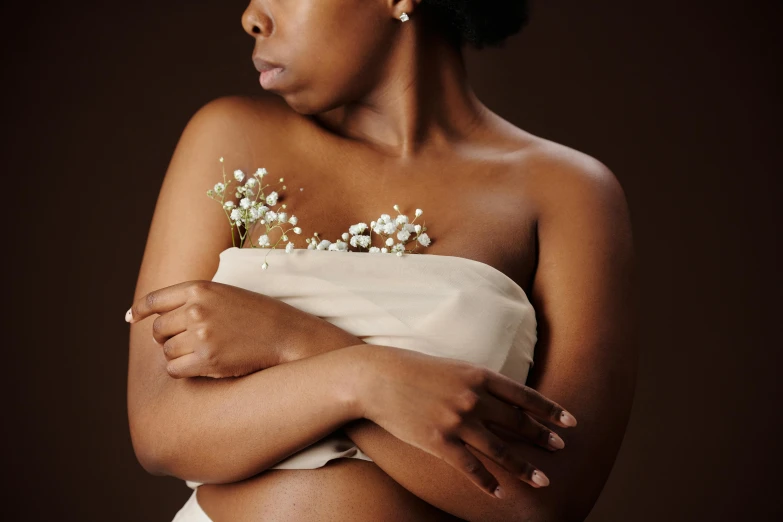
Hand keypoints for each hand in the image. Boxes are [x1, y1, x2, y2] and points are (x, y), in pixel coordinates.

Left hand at [126, 280, 333, 377]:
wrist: (286, 334)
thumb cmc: (257, 314)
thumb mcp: (225, 294)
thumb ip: (192, 299)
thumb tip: (148, 317)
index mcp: (199, 288)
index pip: (154, 300)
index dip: (140, 311)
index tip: (132, 319)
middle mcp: (197, 309)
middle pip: (158, 330)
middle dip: (165, 338)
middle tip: (184, 342)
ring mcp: (201, 334)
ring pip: (166, 352)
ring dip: (177, 356)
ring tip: (200, 353)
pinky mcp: (208, 359)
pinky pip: (175, 370)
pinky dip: (182, 371)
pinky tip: (199, 366)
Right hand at [355, 345, 577, 498]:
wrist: (376, 378)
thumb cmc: (413, 369)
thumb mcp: (452, 367)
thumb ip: (478, 381)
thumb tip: (502, 397)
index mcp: (479, 375)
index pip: (524, 395)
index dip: (550, 410)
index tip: (570, 421)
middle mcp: (473, 398)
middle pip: (518, 422)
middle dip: (543, 437)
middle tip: (561, 448)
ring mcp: (457, 422)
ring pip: (500, 450)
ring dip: (524, 467)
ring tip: (543, 480)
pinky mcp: (438, 442)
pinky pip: (470, 467)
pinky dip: (487, 482)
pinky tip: (499, 493)